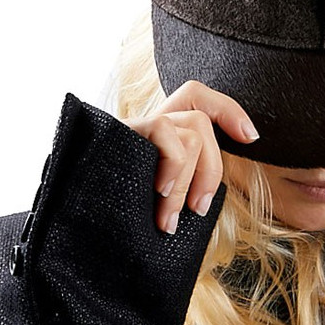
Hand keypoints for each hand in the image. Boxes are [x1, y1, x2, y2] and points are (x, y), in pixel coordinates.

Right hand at [128, 81, 259, 233]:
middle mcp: (146, 125)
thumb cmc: (119, 220)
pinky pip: (166, 132)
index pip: (197, 97)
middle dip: (212, 170)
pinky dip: (174, 164)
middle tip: (199, 210)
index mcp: (159, 137)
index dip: (228, 109)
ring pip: (190, 131)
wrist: (72, 226)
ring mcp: (134, 127)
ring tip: (170, 218)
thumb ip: (186, 192)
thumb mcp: (160, 205)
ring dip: (188, 181)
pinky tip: (160, 191)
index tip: (251, 138)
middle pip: (200, 120)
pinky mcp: (122, 132)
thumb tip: (217, 202)